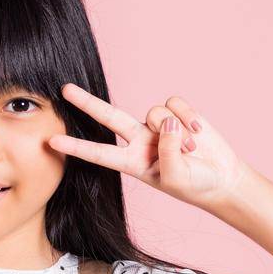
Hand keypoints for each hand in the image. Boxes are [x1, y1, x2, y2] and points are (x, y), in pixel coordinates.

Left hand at [47, 82, 249, 210]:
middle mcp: (139, 140)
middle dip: (87, 103)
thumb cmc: (193, 184)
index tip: (51, 142)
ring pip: (156, 113)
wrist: (220, 177)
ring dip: (178, 132)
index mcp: (131, 162)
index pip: (98, 153)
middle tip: (64, 89)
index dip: (76, 148)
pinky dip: (188, 117)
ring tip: (190, 149)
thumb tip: (166, 123)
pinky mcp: (176, 113)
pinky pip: (175, 104)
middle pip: (109, 116)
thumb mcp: (175, 177)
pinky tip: (197, 133)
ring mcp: (157, 126)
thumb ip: (167, 151)